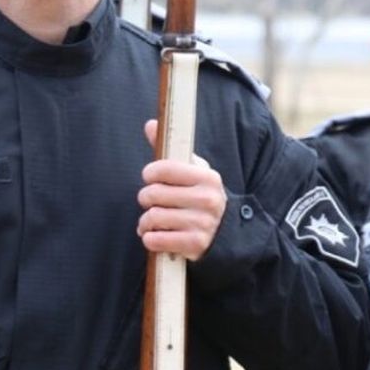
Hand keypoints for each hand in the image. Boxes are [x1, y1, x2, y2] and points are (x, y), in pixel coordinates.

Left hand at [137, 119, 225, 260]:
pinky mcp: (195, 245)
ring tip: (151, 221)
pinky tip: (155, 235)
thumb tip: (150, 124)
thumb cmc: (200, 195)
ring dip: (145, 221)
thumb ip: (168, 149)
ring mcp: (202, 223)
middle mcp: (208, 200)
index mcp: (207, 177)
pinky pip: (156, 240)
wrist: (224, 232)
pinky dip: (149, 239)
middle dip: (146, 198)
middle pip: (153, 194)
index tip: (150, 177)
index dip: (149, 173)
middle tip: (150, 201)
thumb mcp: (192, 171)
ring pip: (152, 217)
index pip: (164, 169)